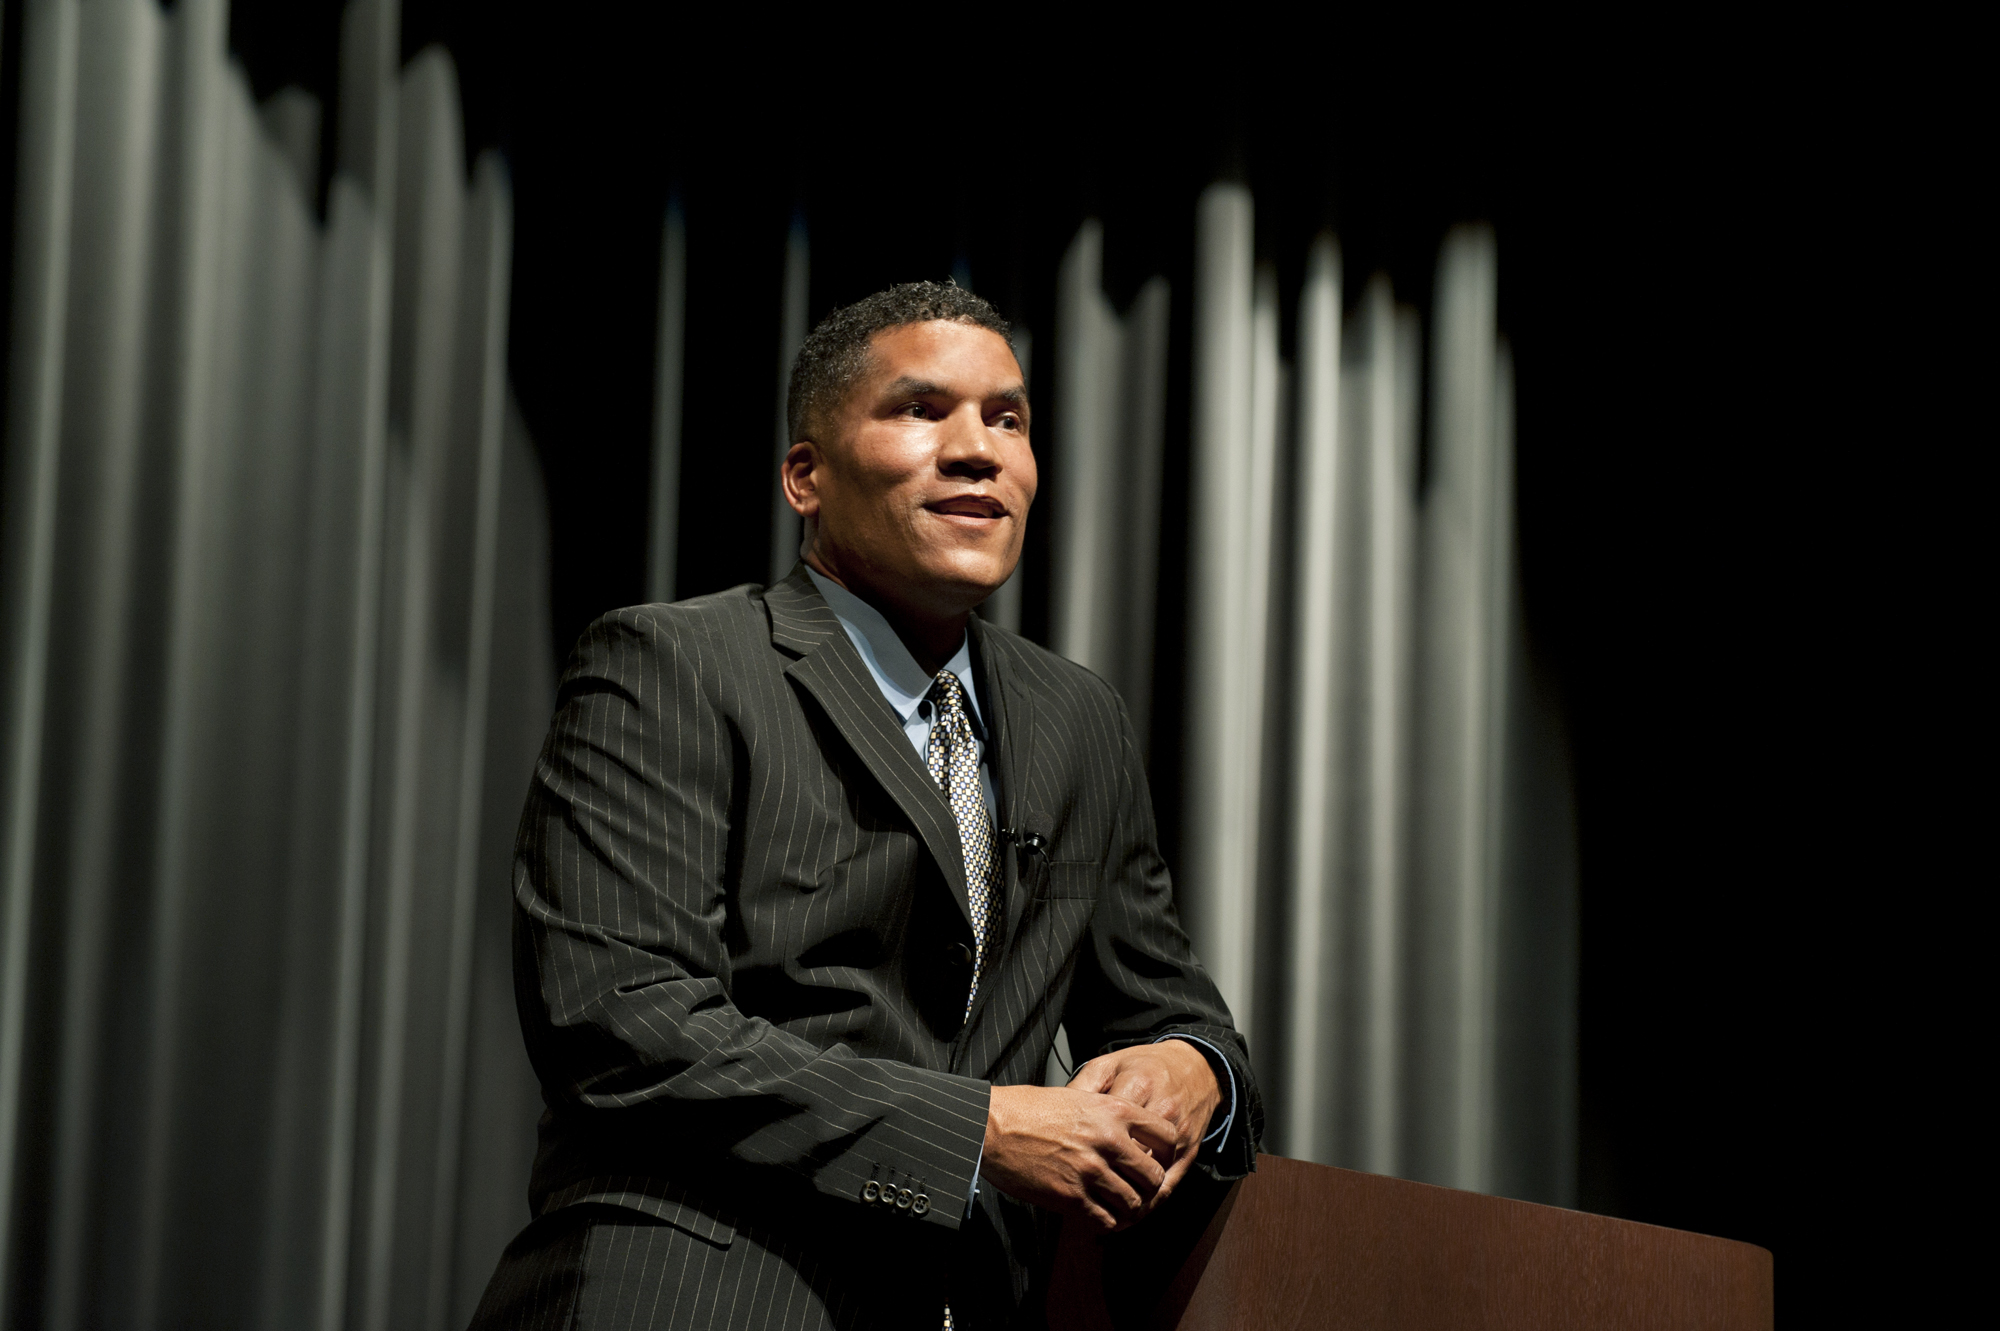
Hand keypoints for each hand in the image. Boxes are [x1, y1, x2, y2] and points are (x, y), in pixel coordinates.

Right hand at [979, 1084, 1178, 1231]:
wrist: (992, 1126)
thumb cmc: (1028, 1109)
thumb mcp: (1078, 1096)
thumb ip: (1106, 1114)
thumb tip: (1128, 1135)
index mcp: (1113, 1111)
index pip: (1166, 1134)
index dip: (1165, 1151)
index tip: (1155, 1158)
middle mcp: (1108, 1141)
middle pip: (1154, 1176)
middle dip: (1148, 1187)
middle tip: (1138, 1190)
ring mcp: (1090, 1171)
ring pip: (1133, 1203)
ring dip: (1128, 1209)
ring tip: (1118, 1207)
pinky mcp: (1071, 1197)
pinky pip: (1106, 1220)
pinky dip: (1107, 1223)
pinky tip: (1099, 1217)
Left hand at [1068, 1041, 1219, 1209]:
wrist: (1195, 1067)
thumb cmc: (1145, 1067)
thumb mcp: (1110, 1065)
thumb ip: (1084, 1086)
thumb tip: (1057, 1115)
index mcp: (1137, 1085)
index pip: (1106, 1125)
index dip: (1081, 1148)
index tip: (1059, 1161)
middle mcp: (1161, 1110)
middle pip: (1128, 1156)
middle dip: (1101, 1178)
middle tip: (1073, 1193)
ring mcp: (1178, 1135)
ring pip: (1148, 1178)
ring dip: (1124, 1199)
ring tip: (1097, 1211)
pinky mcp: (1190, 1153)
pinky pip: (1168, 1187)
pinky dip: (1146, 1205)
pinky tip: (1126, 1215)